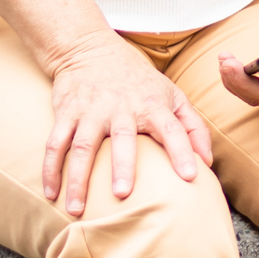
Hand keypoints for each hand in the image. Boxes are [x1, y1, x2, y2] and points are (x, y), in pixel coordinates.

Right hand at [41, 34, 214, 216]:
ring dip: (78, 178)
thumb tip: (208, 162)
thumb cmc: (138, 80)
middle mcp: (121, 107)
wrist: (90, 48)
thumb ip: (193, 127)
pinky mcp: (66, 112)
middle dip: (122, 165)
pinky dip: (50, 168)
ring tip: (78, 208)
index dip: (183, 150)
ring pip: (82, 146)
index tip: (191, 176)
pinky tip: (50, 193)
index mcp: (152, 105)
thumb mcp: (172, 94)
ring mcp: (91, 110)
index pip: (172, 128)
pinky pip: (55, 143)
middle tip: (122, 193)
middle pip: (122, 138)